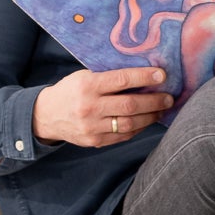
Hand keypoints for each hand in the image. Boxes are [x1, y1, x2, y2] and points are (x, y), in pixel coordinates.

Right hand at [33, 65, 173, 148]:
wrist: (45, 116)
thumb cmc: (71, 90)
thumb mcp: (84, 76)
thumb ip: (109, 76)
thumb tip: (144, 73)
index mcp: (87, 86)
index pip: (121, 80)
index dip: (144, 77)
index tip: (163, 75)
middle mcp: (90, 108)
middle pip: (130, 105)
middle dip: (154, 101)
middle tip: (169, 97)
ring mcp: (92, 127)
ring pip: (130, 124)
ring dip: (151, 117)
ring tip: (162, 109)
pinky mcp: (95, 141)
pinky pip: (124, 136)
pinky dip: (139, 128)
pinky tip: (147, 120)